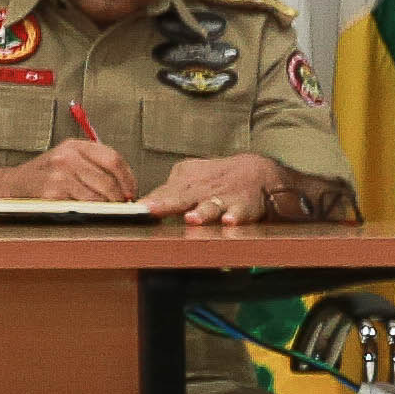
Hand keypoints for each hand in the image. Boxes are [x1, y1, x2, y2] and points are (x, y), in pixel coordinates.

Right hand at [0, 134, 135, 206]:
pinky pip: (83, 206)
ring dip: (107, 208)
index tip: (131, 191)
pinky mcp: (52, 193)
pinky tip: (90, 215)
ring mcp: (59, 174)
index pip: (113, 158)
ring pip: (98, 196)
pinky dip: (91, 213)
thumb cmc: (42, 177)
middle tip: (122, 207)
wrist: (8, 187)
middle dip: (119, 197)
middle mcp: (67, 156)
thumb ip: (91, 167)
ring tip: (108, 212)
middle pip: (108, 179)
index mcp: (74, 146)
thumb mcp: (66, 161)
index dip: (128, 178)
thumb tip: (123, 187)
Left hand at [151, 153, 286, 230]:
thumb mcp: (191, 178)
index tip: (134, 209)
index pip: (163, 193)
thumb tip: (143, 205)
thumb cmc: (218, 179)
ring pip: (211, 206)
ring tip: (192, 218)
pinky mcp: (245, 207)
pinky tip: (230, 221)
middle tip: (148, 209)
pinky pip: (240, 212)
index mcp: (187, 183)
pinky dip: (236, 216)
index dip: (149, 201)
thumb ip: (168, 192)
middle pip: (181, 196)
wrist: (260, 172)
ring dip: (201, 213)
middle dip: (165, 204)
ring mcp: (224, 198)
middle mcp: (203, 189)